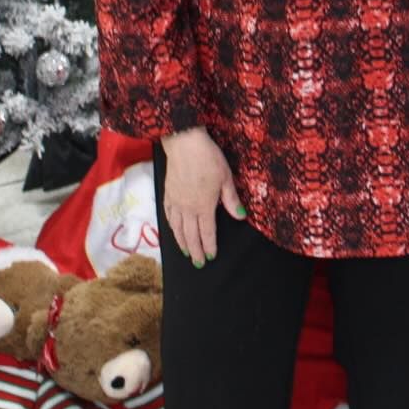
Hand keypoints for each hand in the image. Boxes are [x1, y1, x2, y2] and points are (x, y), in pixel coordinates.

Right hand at [160, 126, 243, 266]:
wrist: (185, 145)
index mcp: (204, 206)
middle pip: (191, 235)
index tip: (211, 256)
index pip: (207, 231)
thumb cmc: (209, 159)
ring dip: (182, 242)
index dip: (209, 245)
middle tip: (197, 264)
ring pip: (177, 228)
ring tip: (186, 252)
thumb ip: (231, 200)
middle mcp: (188, 208)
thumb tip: (241, 217)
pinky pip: (168, 216)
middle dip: (195, 250)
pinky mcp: (167, 195)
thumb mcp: (226, 178)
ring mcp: (175, 202)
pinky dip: (171, 227)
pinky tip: (173, 231)